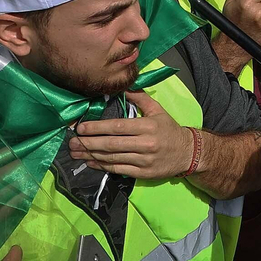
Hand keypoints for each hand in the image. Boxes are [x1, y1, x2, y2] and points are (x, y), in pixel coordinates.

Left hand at [69, 92, 196, 178]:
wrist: (187, 153)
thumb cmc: (170, 129)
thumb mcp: (158, 110)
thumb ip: (140, 98)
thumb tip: (122, 87)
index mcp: (148, 127)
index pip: (118, 127)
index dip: (97, 128)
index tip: (81, 128)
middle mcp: (145, 144)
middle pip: (111, 144)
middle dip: (89, 143)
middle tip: (72, 142)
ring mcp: (143, 160)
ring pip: (112, 158)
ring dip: (91, 156)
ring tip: (75, 153)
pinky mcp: (142, 173)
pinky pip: (118, 169)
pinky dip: (101, 166)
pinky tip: (90, 162)